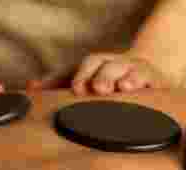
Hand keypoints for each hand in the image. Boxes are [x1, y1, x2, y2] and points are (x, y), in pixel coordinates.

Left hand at [26, 52, 173, 95]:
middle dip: (102, 76)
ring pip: (128, 70)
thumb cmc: (110, 82)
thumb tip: (31, 86)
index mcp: (99, 64)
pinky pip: (149, 79)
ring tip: (121, 87)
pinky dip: (141, 82)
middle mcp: (117, 63)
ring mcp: (136, 70)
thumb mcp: (85, 81)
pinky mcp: (154, 80)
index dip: (81, 75)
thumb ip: (59, 84)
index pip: (87, 64)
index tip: (76, 90)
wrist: (148, 76)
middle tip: (98, 89)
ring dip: (125, 78)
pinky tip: (135, 88)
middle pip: (106, 65)